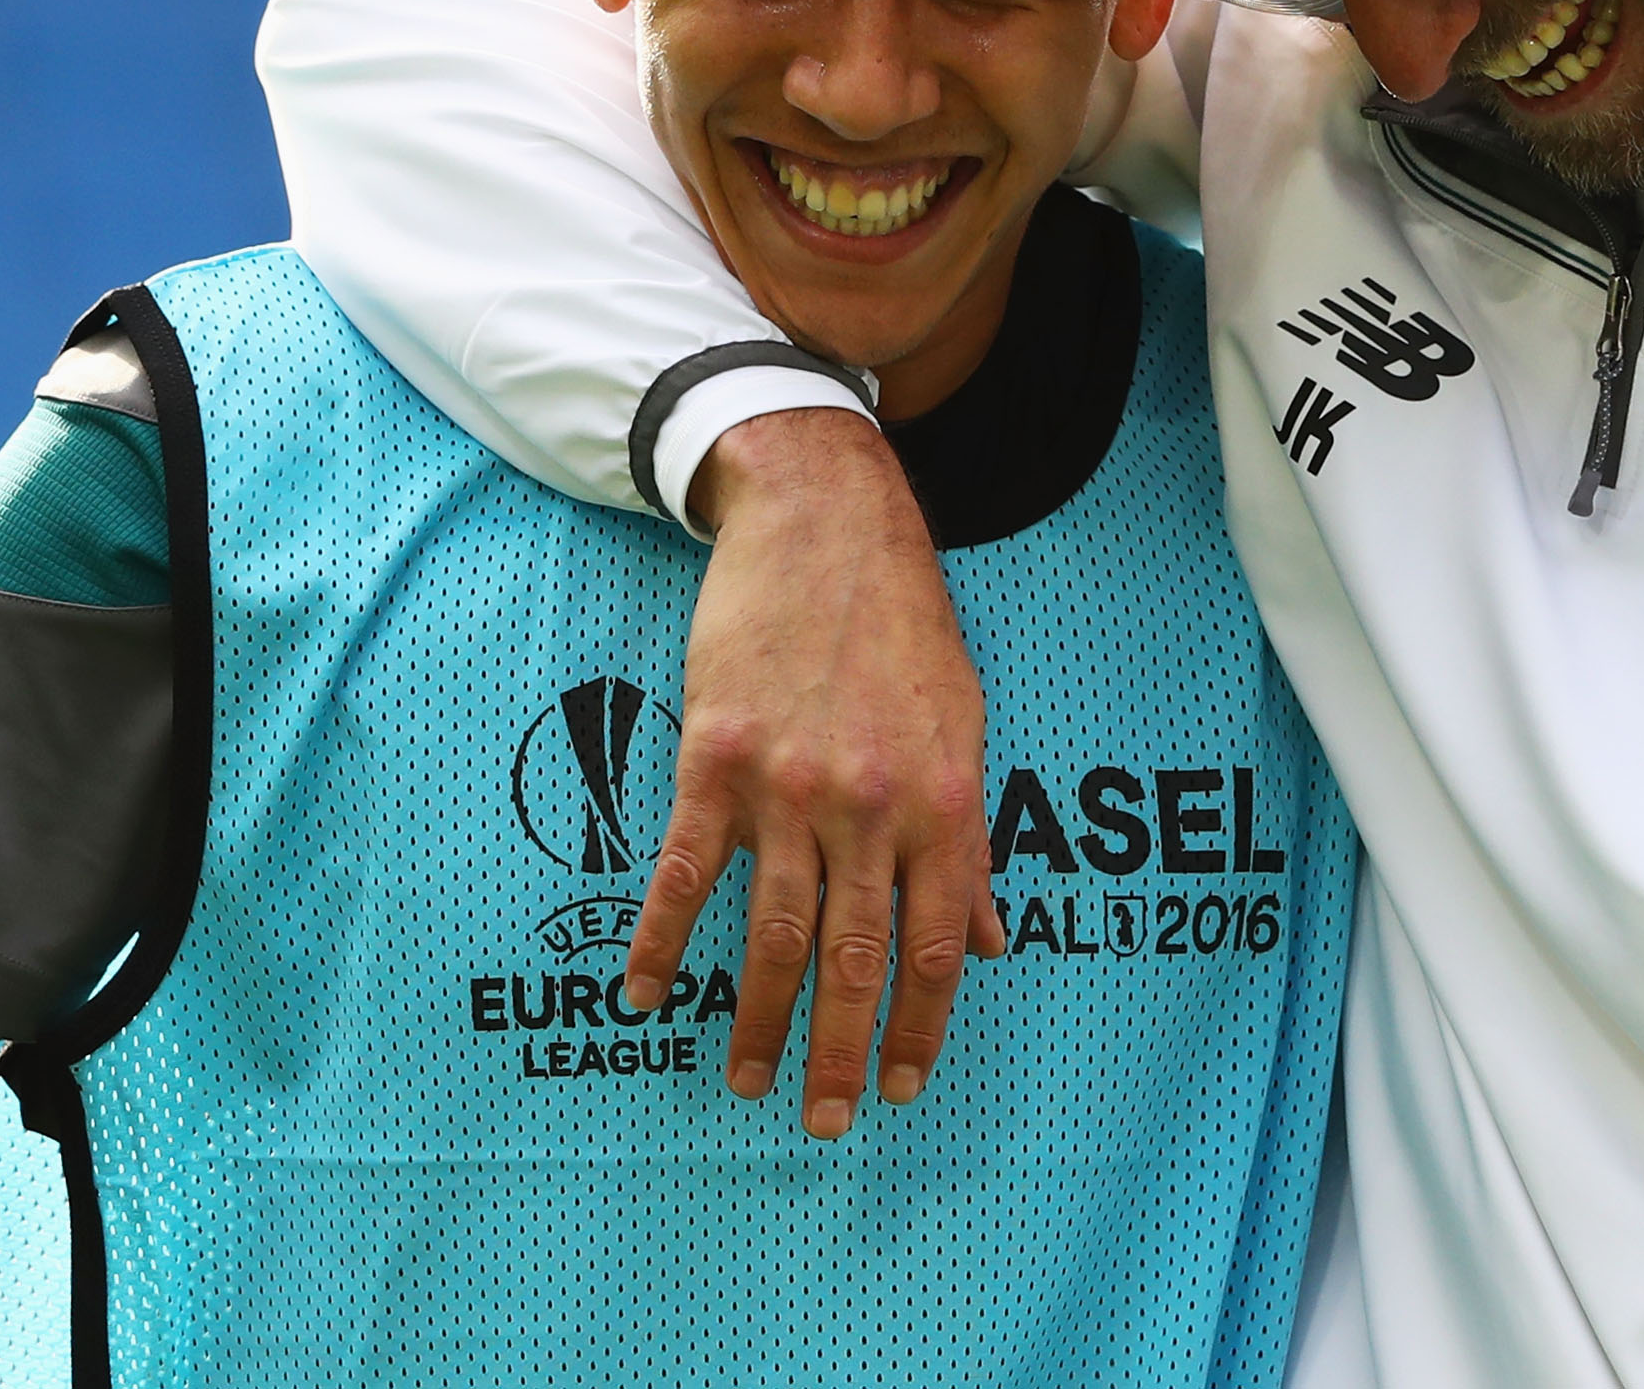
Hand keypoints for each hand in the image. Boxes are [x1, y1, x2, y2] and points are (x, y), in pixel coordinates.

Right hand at [620, 409, 1004, 1137]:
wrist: (823, 521)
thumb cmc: (902, 622)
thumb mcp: (965, 723)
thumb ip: (971, 838)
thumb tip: (993, 936)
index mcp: (944, 800)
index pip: (938, 945)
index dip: (921, 1026)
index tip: (904, 1084)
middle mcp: (872, 804)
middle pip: (856, 960)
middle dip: (842, 1053)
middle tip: (829, 1122)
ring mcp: (790, 785)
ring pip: (777, 932)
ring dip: (760, 1021)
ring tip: (748, 1082)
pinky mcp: (717, 758)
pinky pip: (687, 873)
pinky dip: (665, 942)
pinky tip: (650, 995)